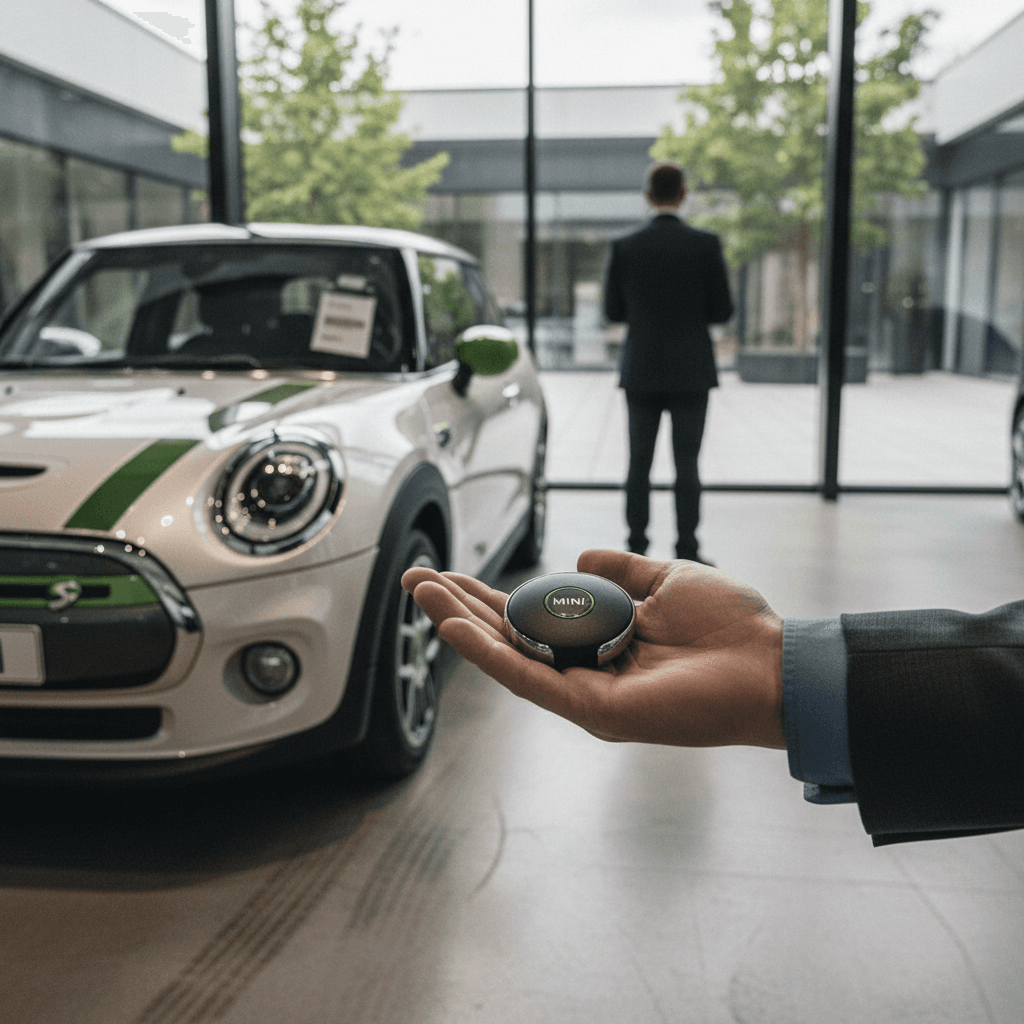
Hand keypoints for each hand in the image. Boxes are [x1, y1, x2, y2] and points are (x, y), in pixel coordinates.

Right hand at [402, 549, 784, 749]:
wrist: (772, 665)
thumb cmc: (731, 627)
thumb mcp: (667, 580)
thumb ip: (622, 571)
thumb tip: (579, 558)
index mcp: (600, 639)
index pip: (530, 615)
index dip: (486, 595)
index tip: (448, 572)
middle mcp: (584, 669)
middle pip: (507, 636)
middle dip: (458, 609)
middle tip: (414, 581)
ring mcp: (585, 693)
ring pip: (508, 658)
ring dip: (460, 627)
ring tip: (421, 595)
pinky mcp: (593, 710)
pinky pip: (530, 680)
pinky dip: (490, 655)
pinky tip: (456, 630)